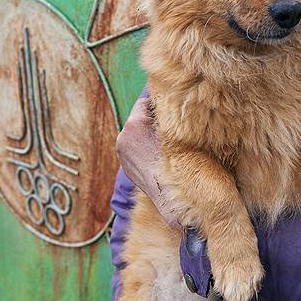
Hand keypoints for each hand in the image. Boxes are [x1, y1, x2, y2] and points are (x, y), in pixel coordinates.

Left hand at [115, 96, 180, 227]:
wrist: (171, 198)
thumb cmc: (178, 163)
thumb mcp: (177, 131)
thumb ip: (169, 114)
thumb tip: (172, 102)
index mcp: (134, 125)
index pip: (145, 102)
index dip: (159, 104)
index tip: (171, 109)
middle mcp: (123, 137)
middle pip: (139, 117)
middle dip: (153, 120)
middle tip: (172, 125)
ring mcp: (122, 154)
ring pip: (137, 134)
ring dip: (149, 135)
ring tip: (167, 143)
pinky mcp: (126, 166)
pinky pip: (136, 149)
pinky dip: (146, 149)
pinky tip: (160, 156)